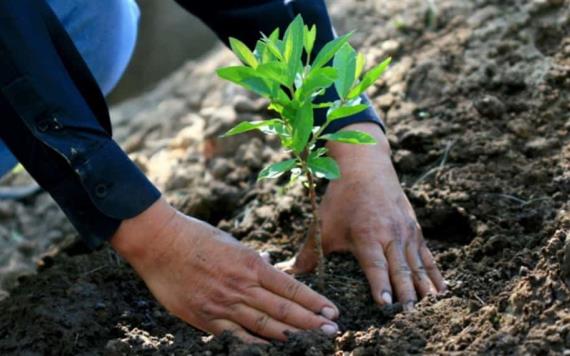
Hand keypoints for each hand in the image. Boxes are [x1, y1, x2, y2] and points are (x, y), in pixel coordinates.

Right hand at [111, 198, 338, 342]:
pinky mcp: (205, 318)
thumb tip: (271, 266)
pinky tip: (273, 350)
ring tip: (313, 342)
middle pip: (284, 309)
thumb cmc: (196, 237)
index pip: (290, 287)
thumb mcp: (232, 242)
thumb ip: (253, 260)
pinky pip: (236, 336)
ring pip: (265, 325)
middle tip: (333, 332)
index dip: (313, 301)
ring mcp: (223, 304)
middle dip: (311, 322)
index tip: (332, 311)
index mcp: (250, 263)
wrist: (159, 243)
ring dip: (291, 335)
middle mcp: (241, 286)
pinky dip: (256, 345)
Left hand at [276, 123, 445, 309]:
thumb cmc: (342, 198)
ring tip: (431, 309)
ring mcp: (406, 232)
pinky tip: (442, 291)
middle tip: (409, 315)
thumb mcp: (323, 224)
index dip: (381, 285)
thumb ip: (309, 253)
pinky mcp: (415, 230)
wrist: (366, 166)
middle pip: (400, 269)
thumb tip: (289, 274)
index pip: (375, 265)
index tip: (387, 304)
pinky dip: (435, 274)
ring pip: (417, 265)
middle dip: (406, 293)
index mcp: (367, 235)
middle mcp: (390, 235)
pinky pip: (427, 256)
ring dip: (424, 287)